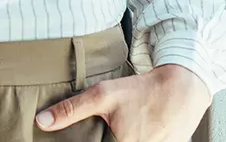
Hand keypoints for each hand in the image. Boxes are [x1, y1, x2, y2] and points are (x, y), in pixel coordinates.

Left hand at [36, 64, 210, 141]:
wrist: (183, 88)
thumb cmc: (143, 91)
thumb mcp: (103, 95)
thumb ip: (71, 110)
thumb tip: (42, 121)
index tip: (101, 136)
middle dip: (109, 139)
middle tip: (115, 128)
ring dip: (123, 139)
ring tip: (127, 128)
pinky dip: (139, 139)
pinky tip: (138, 131)